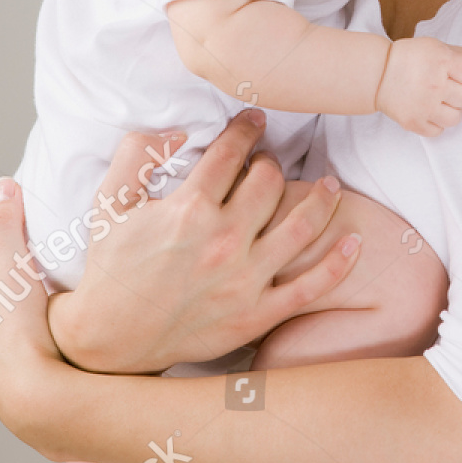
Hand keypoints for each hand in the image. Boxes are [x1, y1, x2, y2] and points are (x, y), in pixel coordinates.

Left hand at [0, 181, 64, 435]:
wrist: (39, 402)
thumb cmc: (23, 340)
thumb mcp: (14, 270)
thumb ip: (8, 227)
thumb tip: (3, 188)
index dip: (13, 241)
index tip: (37, 233)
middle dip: (22, 281)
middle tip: (53, 271)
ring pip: (11, 332)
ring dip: (31, 318)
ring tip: (60, 309)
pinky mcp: (19, 390)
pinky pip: (30, 360)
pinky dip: (41, 349)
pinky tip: (60, 348)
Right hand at [46, 109, 361, 373]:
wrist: (109, 340)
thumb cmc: (110, 270)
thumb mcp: (108, 203)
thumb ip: (137, 155)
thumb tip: (176, 131)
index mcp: (188, 209)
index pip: (231, 153)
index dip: (245, 130)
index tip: (254, 121)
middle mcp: (223, 240)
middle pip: (269, 182)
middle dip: (272, 163)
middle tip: (270, 163)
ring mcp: (244, 279)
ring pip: (301, 227)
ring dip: (321, 200)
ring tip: (329, 186)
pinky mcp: (256, 314)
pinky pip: (310, 287)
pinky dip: (337, 264)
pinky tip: (353, 242)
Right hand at [374, 37, 461, 136]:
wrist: (377, 73)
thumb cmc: (408, 59)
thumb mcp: (435, 46)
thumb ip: (460, 55)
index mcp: (441, 60)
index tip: (458, 76)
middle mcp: (434, 83)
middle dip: (457, 93)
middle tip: (443, 88)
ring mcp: (424, 105)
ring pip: (455, 118)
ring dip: (448, 111)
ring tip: (436, 102)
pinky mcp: (414, 122)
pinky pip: (438, 131)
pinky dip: (434, 123)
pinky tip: (426, 111)